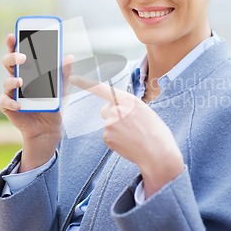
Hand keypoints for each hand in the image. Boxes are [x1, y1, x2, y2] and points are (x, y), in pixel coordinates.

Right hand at [0, 34, 72, 170]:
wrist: (49, 128)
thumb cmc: (53, 104)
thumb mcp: (62, 88)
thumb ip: (64, 73)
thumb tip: (70, 56)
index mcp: (29, 71)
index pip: (19, 53)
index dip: (15, 43)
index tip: (14, 34)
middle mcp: (18, 79)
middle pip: (9, 63)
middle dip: (13, 57)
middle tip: (23, 57)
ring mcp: (12, 93)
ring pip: (6, 81)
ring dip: (12, 80)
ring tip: (21, 81)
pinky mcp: (8, 106)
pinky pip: (5, 102)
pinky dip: (11, 102)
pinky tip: (19, 104)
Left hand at [69, 75, 183, 197]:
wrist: (158, 153)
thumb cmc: (155, 131)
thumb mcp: (144, 110)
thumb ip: (128, 106)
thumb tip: (118, 109)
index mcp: (127, 99)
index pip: (102, 88)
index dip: (85, 82)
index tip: (72, 78)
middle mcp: (116, 109)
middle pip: (105, 109)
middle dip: (114, 115)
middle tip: (131, 125)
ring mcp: (110, 124)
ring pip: (108, 123)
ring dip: (117, 128)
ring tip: (133, 135)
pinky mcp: (107, 137)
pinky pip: (108, 136)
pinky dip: (117, 139)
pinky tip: (129, 142)